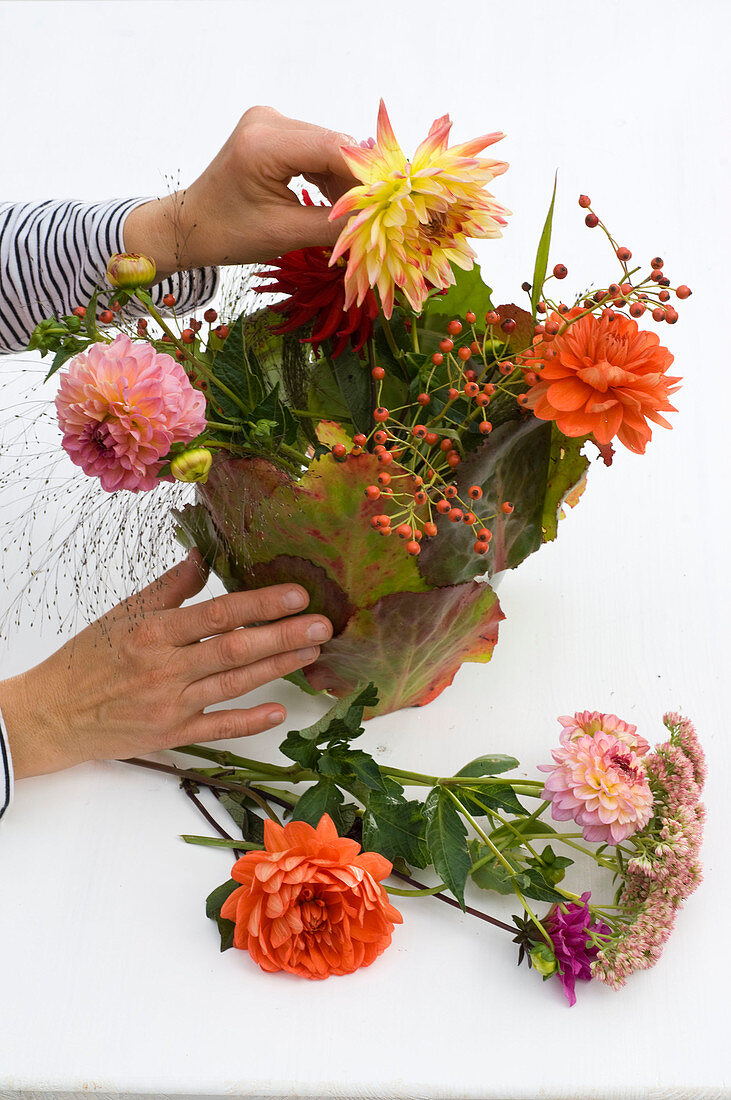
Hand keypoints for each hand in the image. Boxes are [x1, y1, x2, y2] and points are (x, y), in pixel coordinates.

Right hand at [0, 552, 331, 779]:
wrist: (53, 714)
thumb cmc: (89, 658)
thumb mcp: (125, 613)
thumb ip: (169, 588)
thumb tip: (204, 556)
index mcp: (153, 632)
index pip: (218, 614)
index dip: (262, 604)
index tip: (297, 595)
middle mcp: (164, 668)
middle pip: (235, 650)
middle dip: (283, 636)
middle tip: (323, 626)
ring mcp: (170, 705)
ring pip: (234, 685)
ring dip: (277, 669)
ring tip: (311, 653)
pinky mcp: (171, 735)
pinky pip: (218, 728)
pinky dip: (249, 720)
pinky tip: (279, 710)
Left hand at [124, 105, 358, 276]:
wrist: (191, 225)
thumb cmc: (229, 235)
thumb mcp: (284, 235)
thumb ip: (333, 226)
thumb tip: (377, 224)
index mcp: (263, 144)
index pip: (333, 148)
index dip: (368, 174)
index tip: (394, 199)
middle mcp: (268, 121)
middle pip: (334, 145)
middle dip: (359, 180)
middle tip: (381, 214)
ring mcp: (270, 122)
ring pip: (329, 147)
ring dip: (346, 180)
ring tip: (356, 215)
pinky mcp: (274, 131)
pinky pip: (315, 149)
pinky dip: (330, 176)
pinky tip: (338, 203)